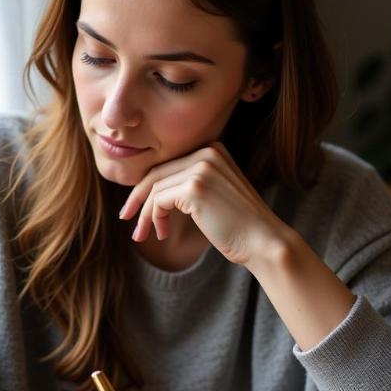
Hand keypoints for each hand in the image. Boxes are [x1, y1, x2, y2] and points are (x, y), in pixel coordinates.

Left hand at [119, 142, 285, 265]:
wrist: (263, 241)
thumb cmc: (239, 225)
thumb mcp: (214, 195)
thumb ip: (190, 184)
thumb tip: (151, 192)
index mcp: (213, 149)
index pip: (168, 165)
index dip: (148, 186)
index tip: (135, 207)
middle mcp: (207, 152)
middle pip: (157, 173)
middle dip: (138, 199)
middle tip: (127, 219)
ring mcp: (201, 168)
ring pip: (155, 189)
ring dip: (146, 214)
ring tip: (144, 235)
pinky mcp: (194, 187)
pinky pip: (159, 201)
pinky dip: (155, 218)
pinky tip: (162, 233)